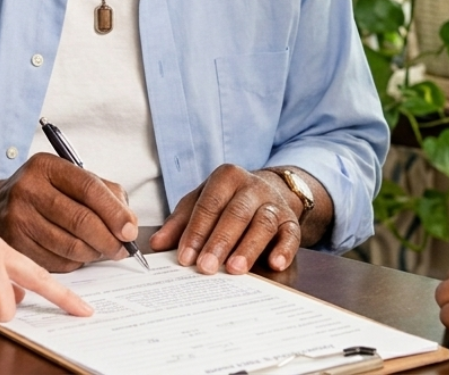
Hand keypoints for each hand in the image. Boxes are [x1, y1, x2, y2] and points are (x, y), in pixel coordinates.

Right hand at [0, 153, 138, 271]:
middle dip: (109, 240)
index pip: (89, 188)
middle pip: (81, 221)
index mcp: (46, 167)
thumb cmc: (41, 192)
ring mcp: (18, 219)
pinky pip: (57, 262)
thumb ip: (104, 193)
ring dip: (95, 254)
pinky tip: (78, 254)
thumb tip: (129, 224)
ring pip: (71, 246)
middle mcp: (28, 189)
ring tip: (102, 250)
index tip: (130, 230)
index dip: (115, 212)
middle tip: (122, 248)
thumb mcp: (68, 178)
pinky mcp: (14, 245)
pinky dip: (76, 262)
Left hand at [149, 164, 303, 274]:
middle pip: (235, 214)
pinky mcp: (291, 222)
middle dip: (219, 242)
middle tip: (205, 267)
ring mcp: (274, 203)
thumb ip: (180, 223)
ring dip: (248, 247)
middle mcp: (252, 187)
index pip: (208, 204)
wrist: (268, 193)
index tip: (185, 258)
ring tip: (234, 269)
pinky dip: (284, 250)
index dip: (195, 232)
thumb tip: (157, 244)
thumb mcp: (201, 204)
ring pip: (262, 223)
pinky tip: (275, 265)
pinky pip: (291, 235)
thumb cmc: (227, 203)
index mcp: (226, 178)